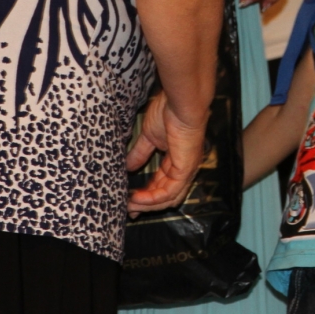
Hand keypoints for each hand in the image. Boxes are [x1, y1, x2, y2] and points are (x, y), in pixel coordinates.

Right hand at [126, 91, 208, 215]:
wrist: (180, 103)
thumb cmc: (168, 113)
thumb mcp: (149, 137)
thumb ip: (140, 153)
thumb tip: (127, 167)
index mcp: (177, 159)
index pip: (162, 184)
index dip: (146, 194)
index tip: (129, 201)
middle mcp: (184, 167)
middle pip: (166, 195)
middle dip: (146, 205)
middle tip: (128, 210)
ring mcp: (187, 169)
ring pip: (169, 198)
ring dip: (148, 205)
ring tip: (130, 206)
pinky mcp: (186, 169)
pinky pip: (170, 192)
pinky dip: (153, 199)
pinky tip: (138, 199)